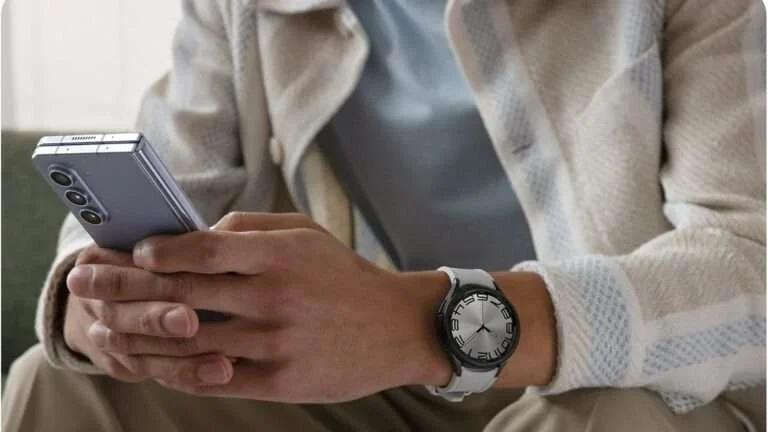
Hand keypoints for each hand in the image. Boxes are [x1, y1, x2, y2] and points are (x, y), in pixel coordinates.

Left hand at [67, 212, 450, 401]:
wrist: (396, 327)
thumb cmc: (344, 275)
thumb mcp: (305, 234)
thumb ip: (249, 228)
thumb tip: (192, 234)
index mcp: (280, 256)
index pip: (200, 251)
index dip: (156, 253)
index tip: (130, 254)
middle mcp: (275, 298)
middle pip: (182, 296)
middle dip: (124, 288)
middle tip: (83, 282)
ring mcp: (277, 344)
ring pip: (189, 342)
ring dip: (139, 335)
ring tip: (105, 328)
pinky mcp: (281, 382)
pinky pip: (215, 378)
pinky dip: (178, 370)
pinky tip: (152, 362)